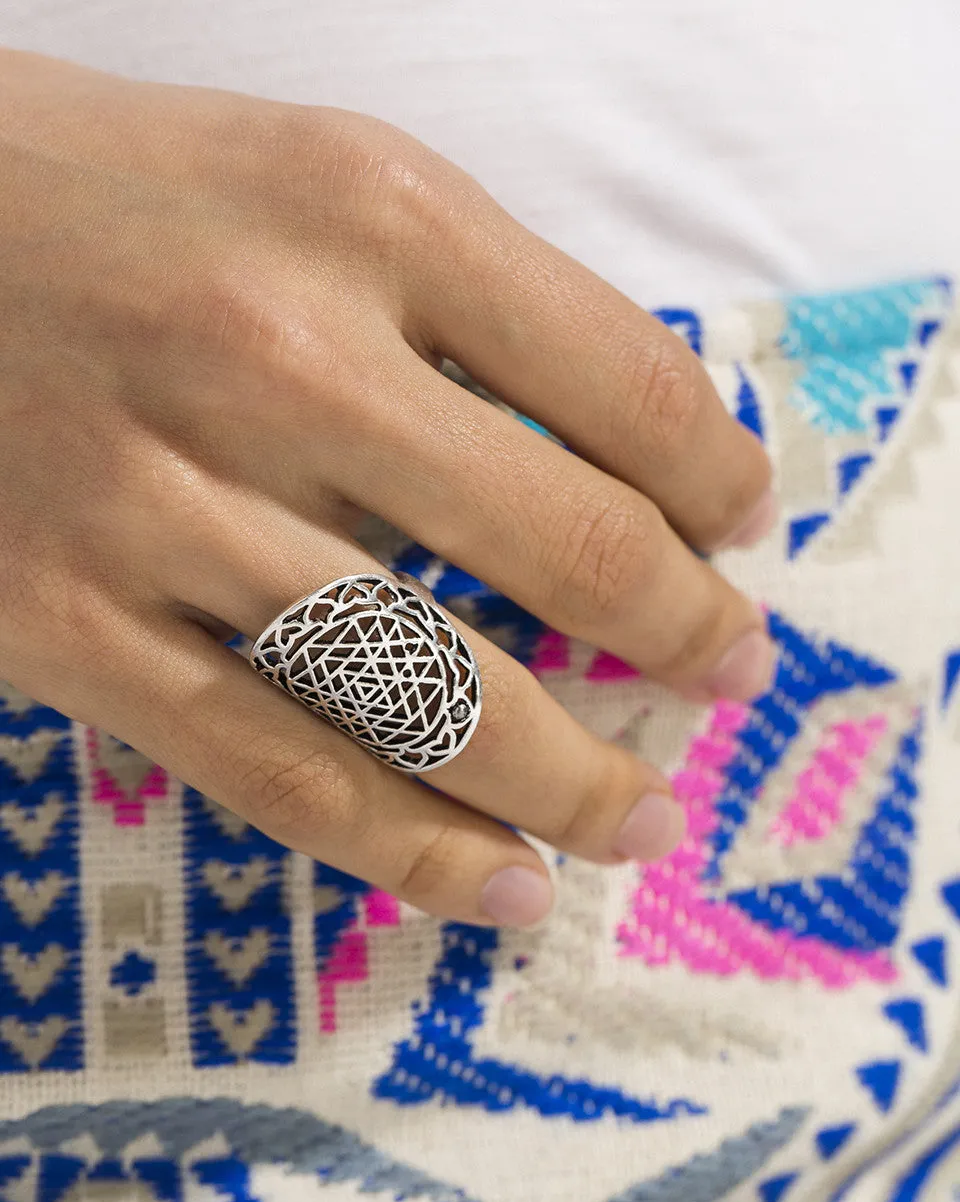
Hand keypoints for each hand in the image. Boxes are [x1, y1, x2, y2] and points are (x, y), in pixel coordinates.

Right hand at [0, 47, 774, 926]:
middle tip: (729, 671)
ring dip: (574, 780)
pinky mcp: (64, 627)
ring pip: (431, 697)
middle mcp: (276, 358)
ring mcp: (161, 506)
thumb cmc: (127, 199)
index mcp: (367, 215)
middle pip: (564, 547)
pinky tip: (506, 889)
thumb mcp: (324, 180)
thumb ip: (480, 306)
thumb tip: (639, 455)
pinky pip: (281, 774)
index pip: (626, 380)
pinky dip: (416, 851)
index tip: (742, 526)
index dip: (719, 477)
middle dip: (684, 633)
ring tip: (643, 820)